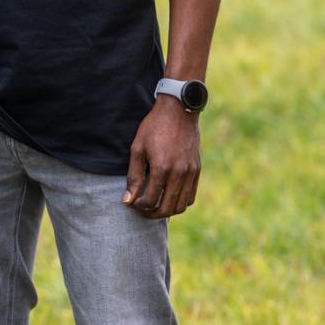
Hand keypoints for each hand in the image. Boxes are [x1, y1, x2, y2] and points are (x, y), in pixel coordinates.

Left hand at [124, 96, 201, 217]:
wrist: (178, 111)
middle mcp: (179, 173)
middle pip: (167, 208)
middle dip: (151, 214)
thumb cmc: (154, 127)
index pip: (150, 200)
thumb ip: (133, 176)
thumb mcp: (137, 148)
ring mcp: (191, 172)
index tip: (131, 203)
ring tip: (154, 206)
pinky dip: (180, 203)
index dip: (139, 206)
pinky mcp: (197, 170)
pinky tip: (168, 198)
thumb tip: (128, 200)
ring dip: (167, 211)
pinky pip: (191, 196)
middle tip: (141, 210)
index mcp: (162, 168)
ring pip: (181, 206)